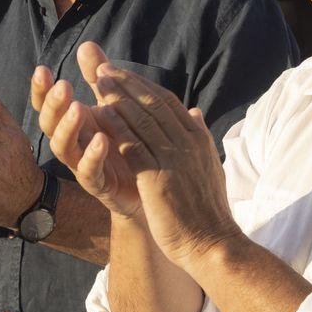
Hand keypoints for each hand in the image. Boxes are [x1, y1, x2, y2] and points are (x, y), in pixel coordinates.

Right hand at [32, 43, 140, 218]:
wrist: (147, 187)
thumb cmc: (125, 142)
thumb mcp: (112, 105)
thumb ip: (98, 77)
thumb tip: (86, 45)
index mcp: (73, 121)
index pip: (48, 104)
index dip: (41, 89)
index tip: (42, 69)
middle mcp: (73, 142)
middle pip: (50, 123)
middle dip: (53, 104)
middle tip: (62, 85)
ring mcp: (81, 164)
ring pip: (63, 147)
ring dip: (68, 127)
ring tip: (78, 107)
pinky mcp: (98, 184)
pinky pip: (89, 172)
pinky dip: (93, 156)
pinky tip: (102, 139)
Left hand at [85, 57, 240, 269]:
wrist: (213, 245)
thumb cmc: (207, 210)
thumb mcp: (209, 166)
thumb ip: (200, 136)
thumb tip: (196, 112)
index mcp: (198, 138)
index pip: (168, 102)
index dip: (142, 84)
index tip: (121, 72)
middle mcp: (188, 143)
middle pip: (154, 104)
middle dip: (127, 83)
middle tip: (103, 67)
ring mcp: (175, 160)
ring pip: (143, 120)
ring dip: (119, 98)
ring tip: (98, 81)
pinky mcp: (159, 179)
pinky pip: (135, 147)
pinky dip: (118, 128)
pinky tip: (101, 115)